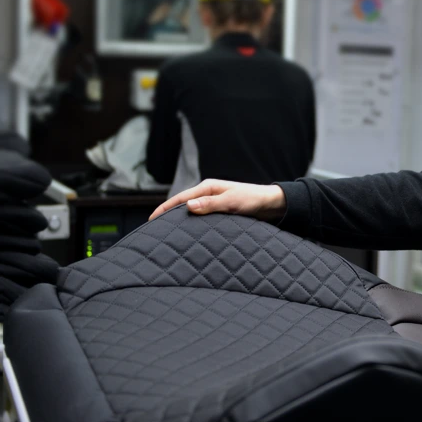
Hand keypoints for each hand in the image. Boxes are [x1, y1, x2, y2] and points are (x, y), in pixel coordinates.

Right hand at [149, 180, 286, 221]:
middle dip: (167, 215)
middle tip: (154, 229)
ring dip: (180, 220)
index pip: (180, 199)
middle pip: (182, 205)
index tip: (151, 219)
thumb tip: (188, 207)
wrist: (270, 204)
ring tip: (167, 233)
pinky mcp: (219, 212)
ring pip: (191, 212)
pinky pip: (200, 218)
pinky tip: (188, 233)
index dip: (164, 208)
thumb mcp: (231, 202)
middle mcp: (208, 194)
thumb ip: (210, 204)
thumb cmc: (252, 200)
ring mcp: (213, 203)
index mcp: (207, 188)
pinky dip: (192, 224)